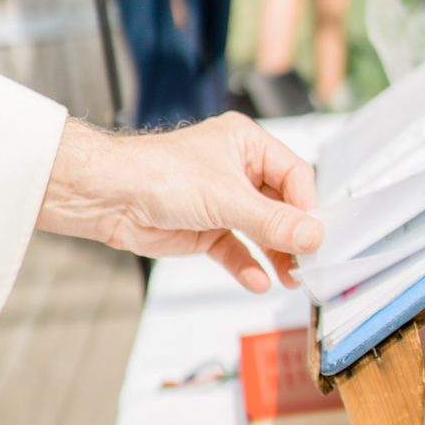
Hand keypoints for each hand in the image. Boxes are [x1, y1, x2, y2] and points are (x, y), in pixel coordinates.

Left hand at [39, 112, 323, 291]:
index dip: (307, 208)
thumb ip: (272, 222)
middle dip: (292, 237)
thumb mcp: (226, 199)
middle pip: (281, 208)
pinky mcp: (207, 229)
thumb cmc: (157, 174)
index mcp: (247, 144)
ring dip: (275, 256)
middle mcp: (238, 171)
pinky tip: (258, 280)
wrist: (109, 197)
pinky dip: (248, 266)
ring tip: (289, 278)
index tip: (316, 236)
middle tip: (308, 263)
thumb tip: (312, 236)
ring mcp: (223, 202)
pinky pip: (237, 251)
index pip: (295, 176)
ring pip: (261, 233)